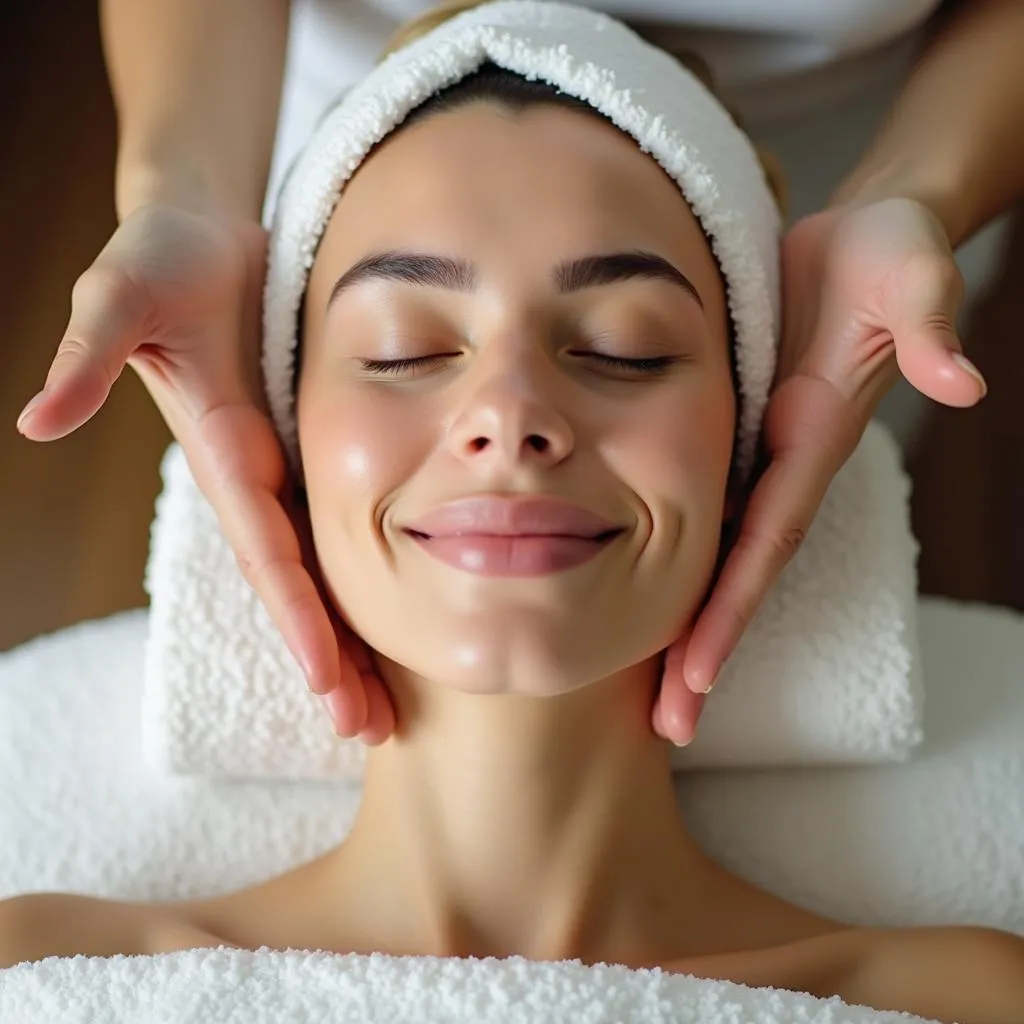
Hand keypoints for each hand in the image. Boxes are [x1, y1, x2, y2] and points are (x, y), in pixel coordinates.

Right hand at [16, 202, 394, 744]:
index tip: (323, 680)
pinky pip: (339, 526)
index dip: (295, 615)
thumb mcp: (121, 295)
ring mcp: (283, 467)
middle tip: (367, 729)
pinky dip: (360, 580)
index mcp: (225, 454)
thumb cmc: (161, 258)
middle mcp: (255, 475)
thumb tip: (36, 421)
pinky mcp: (306, 446)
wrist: (202, 231)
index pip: (265, 552)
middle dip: (326, 657)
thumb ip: (88, 354)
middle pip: (296, 586)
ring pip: (322, 570)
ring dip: (348, 641)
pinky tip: (387, 622)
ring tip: (382, 708)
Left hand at [653, 197, 986, 744]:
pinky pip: (698, 511)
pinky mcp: (733, 435)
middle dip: (706, 649)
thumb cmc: (885, 253)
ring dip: (686, 625)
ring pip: (713, 555)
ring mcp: (756, 455)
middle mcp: (782, 463)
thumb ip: (930, 321)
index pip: (768, 541)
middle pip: (739, 573)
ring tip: (654, 699)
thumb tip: (963, 379)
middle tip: (671, 727)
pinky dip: (672, 561)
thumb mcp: (908, 271)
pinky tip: (640, 600)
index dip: (733, 606)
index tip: (700, 674)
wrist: (857, 236)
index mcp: (811, 439)